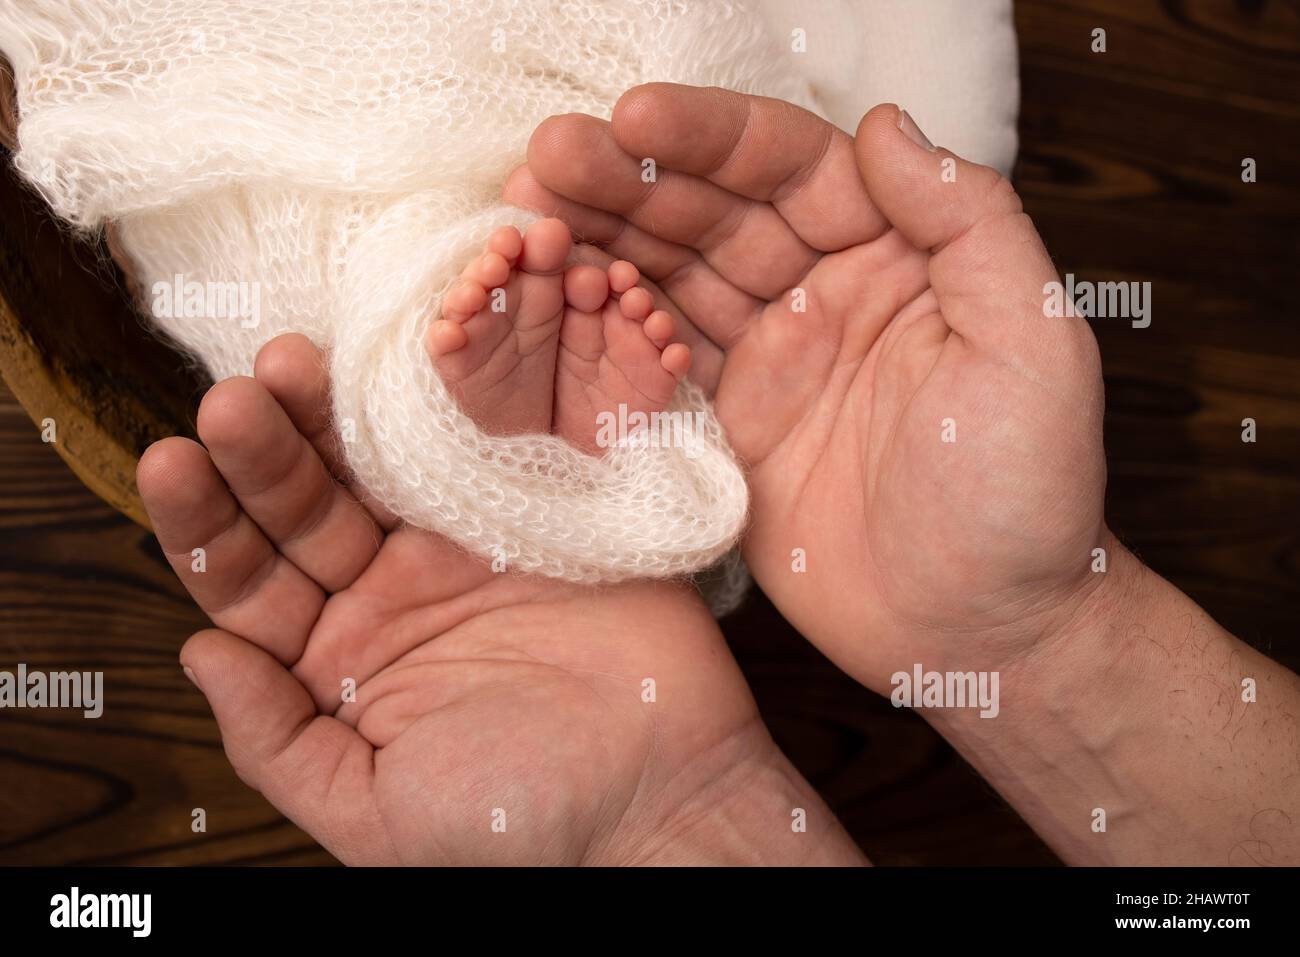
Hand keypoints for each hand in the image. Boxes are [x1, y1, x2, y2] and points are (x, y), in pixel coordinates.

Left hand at [137, 333, 862, 864]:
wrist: (661, 797)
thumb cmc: (518, 824)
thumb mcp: (374, 810)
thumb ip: (279, 742)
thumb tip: (196, 653)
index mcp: (341, 665)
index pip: (251, 583)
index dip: (208, 524)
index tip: (172, 461)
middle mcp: (392, 596)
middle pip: (308, 506)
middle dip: (264, 448)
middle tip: (234, 396)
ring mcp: (464, 546)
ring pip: (379, 464)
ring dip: (331, 412)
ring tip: (289, 360)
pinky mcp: (538, 513)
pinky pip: (479, 449)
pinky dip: (442, 405)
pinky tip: (400, 363)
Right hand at [508, 86, 1110, 690]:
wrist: (980, 633)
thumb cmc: (1024, 494)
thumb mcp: (1032, 342)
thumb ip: (970, 223)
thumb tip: (886, 127)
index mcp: (897, 255)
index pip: (794, 169)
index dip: (713, 139)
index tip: (635, 117)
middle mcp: (825, 294)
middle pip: (715, 215)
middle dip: (631, 180)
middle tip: (549, 155)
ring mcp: (771, 362)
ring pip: (673, 280)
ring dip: (602, 241)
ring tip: (526, 214)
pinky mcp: (730, 429)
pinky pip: (656, 364)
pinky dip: (605, 330)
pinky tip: (555, 296)